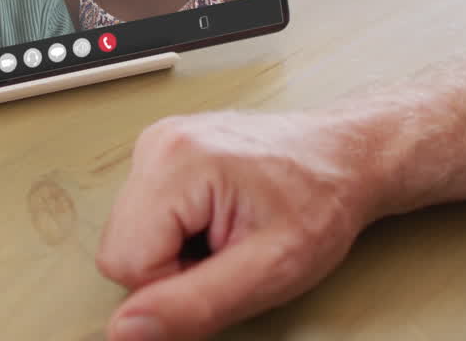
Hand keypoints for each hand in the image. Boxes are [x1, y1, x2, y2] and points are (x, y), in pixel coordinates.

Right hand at [98, 111, 381, 340]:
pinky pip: (144, 217)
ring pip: (130, 235)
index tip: (225, 267)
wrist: (345, 158)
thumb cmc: (321, 201)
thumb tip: (125, 330)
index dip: (175, 287)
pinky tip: (218, 219)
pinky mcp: (163, 152)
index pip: (124, 264)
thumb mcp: (269, 270)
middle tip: (229, 251)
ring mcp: (158, 143)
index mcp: (177, 161)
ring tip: (227, 232)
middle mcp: (159, 143)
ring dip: (176, 251)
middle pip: (120, 248)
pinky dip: (178, 231)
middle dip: (173, 268)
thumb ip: (192, 306)